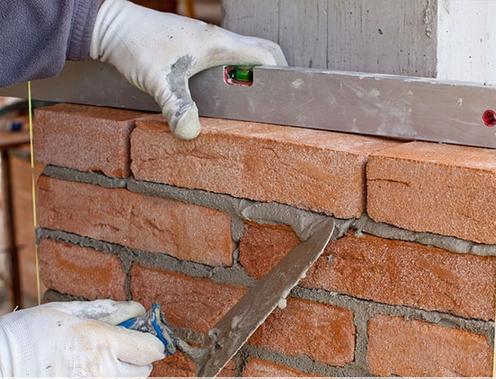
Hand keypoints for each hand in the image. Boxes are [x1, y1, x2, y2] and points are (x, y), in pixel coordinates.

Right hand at [0, 300, 164, 377]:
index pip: (151, 349)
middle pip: (143, 370)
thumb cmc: (29, 333)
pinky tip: (77, 368)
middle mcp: (102, 371)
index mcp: (102, 343)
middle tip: (122, 342)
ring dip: (119, 368)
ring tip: (93, 354)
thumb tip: (137, 309)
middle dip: (139, 356)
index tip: (144, 332)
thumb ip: (109, 310)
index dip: (152, 340)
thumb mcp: (68, 311)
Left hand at [90, 0, 287, 138]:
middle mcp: (217, 39)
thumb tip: (191, 132)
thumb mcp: (160, 80)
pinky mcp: (194, 47)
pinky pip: (225, 57)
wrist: (112, 27)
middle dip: (271, 73)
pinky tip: (218, 93)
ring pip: (243, 53)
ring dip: (250, 73)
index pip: (265, 54)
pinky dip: (232, 73)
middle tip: (269, 99)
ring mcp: (205, 41)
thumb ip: (178, 106)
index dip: (278, 75)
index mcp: (218, 44)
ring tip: (246, 100)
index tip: (282, 95)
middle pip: (260, 51)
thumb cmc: (137, 45)